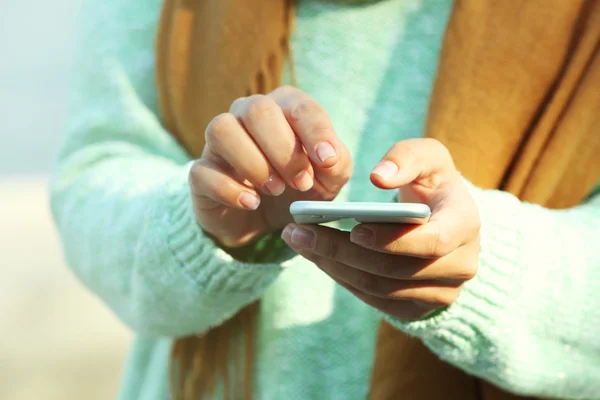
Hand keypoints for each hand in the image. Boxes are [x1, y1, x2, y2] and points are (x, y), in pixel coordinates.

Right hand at [189, 86, 351, 247]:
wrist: (266, 219)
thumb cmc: (300, 186)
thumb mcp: (329, 179)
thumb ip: (336, 163)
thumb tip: (328, 156)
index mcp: (283, 108)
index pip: (298, 105)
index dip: (314, 131)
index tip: (325, 161)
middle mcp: (246, 115)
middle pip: (257, 110)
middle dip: (283, 149)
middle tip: (301, 182)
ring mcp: (219, 143)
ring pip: (221, 129)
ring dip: (253, 163)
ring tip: (275, 189)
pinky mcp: (200, 172)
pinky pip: (203, 170)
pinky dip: (230, 189)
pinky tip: (251, 203)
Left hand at [281, 139, 479, 319]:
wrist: (446, 223)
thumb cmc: (432, 185)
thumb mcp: (429, 158)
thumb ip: (407, 157)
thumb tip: (379, 176)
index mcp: (465, 226)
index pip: (432, 242)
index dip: (392, 240)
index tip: (353, 228)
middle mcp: (459, 266)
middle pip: (394, 270)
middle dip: (341, 252)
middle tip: (300, 232)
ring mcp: (439, 292)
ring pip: (379, 288)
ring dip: (333, 266)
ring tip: (298, 240)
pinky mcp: (416, 307)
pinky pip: (374, 299)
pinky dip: (341, 277)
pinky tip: (315, 255)